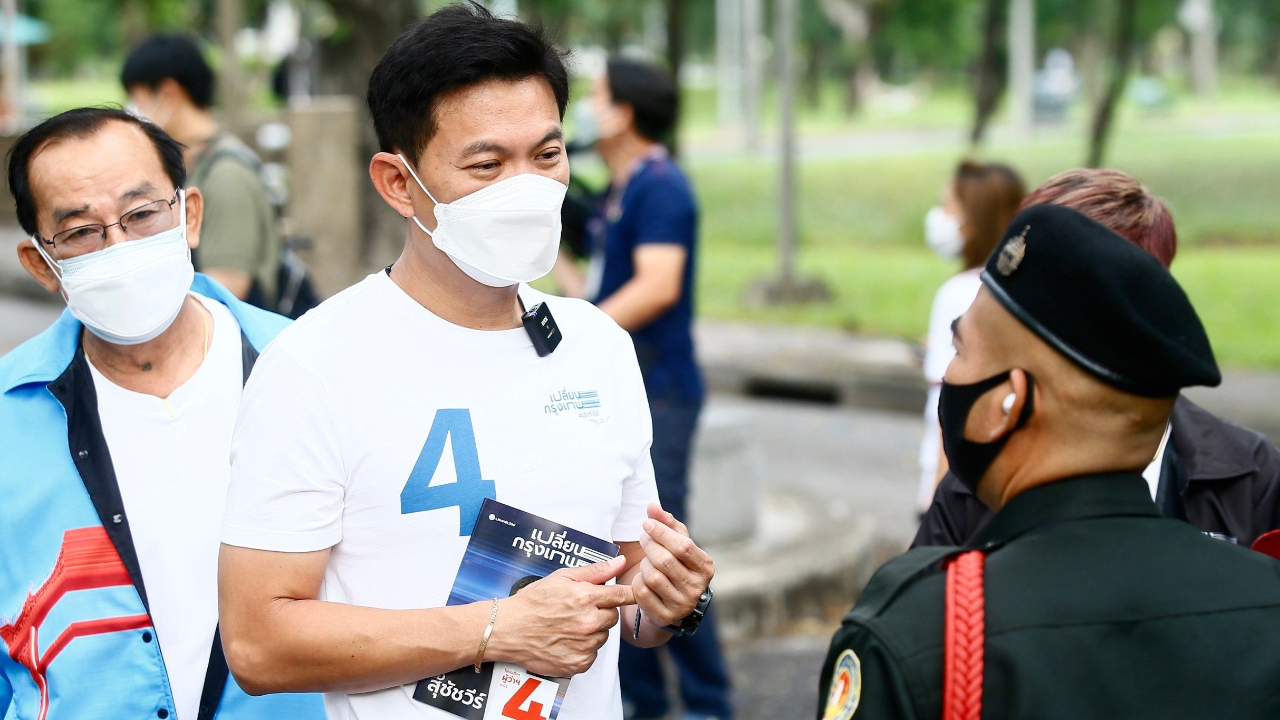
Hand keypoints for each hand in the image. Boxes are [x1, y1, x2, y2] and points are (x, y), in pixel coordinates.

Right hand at [488, 555, 635, 676]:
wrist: (507, 630)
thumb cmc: (532, 603)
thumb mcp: (561, 578)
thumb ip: (595, 571)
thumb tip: (620, 562)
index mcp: (585, 598)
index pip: (621, 595)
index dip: (629, 594)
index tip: (638, 594)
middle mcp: (588, 623)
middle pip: (613, 617)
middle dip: (602, 612)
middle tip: (580, 610)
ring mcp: (584, 645)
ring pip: (603, 637)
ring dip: (593, 631)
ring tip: (569, 626)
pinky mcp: (578, 663)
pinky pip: (593, 654)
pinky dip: (584, 649)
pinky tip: (566, 640)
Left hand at [632, 504, 714, 628]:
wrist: (669, 602)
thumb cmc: (674, 565)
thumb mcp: (675, 544)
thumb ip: (667, 523)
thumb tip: (652, 506)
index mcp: (705, 568)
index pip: (683, 547)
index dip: (663, 533)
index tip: (647, 523)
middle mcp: (697, 588)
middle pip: (665, 561)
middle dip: (650, 545)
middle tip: (642, 537)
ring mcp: (682, 605)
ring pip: (653, 577)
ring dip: (643, 564)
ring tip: (645, 560)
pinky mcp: (665, 617)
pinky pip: (643, 593)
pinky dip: (638, 581)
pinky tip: (641, 577)